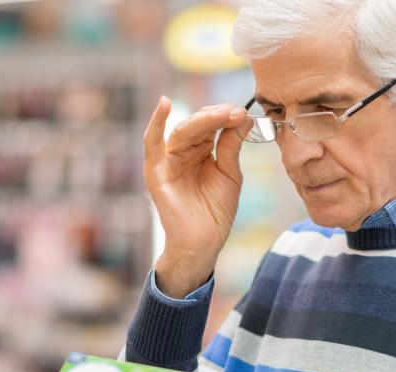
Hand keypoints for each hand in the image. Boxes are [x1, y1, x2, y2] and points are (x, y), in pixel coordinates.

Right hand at [143, 97, 251, 297]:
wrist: (203, 243)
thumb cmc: (215, 213)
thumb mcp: (229, 174)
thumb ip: (231, 146)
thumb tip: (242, 116)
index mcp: (200, 151)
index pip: (210, 124)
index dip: (226, 116)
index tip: (243, 113)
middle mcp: (182, 152)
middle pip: (197, 124)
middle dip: (217, 116)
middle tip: (236, 112)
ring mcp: (167, 161)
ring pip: (183, 130)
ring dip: (203, 120)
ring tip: (222, 114)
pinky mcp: (156, 172)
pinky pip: (152, 143)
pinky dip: (156, 123)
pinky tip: (164, 104)